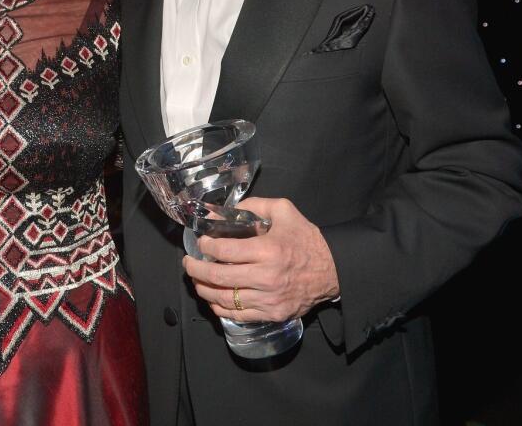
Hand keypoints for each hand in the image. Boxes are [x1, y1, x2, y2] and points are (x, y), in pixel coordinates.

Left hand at [183, 197, 339, 322]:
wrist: (334, 269)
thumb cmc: (306, 239)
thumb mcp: (284, 211)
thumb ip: (254, 205)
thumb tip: (222, 210)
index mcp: (268, 250)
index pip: (224, 252)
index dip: (206, 247)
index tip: (201, 243)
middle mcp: (266, 278)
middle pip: (218, 278)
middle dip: (195, 270)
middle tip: (188, 263)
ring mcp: (269, 299)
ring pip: (225, 299)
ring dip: (203, 290)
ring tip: (196, 280)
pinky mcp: (273, 314)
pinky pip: (238, 315)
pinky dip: (220, 308)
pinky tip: (213, 298)